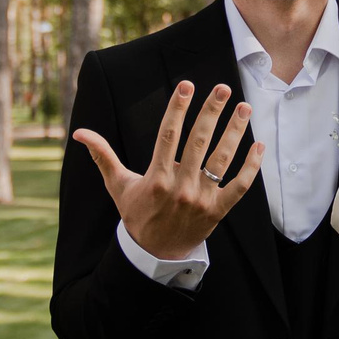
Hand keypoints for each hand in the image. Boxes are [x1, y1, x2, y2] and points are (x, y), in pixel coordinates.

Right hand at [72, 81, 262, 260]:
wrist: (155, 253)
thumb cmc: (137, 213)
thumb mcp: (118, 185)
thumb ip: (102, 155)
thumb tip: (80, 132)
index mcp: (156, 178)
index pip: (168, 135)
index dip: (177, 109)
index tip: (186, 85)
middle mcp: (180, 187)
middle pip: (198, 142)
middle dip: (211, 113)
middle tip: (224, 89)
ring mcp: (201, 199)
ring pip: (221, 160)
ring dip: (234, 132)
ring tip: (244, 108)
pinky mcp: (218, 210)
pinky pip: (239, 186)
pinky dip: (251, 167)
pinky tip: (258, 145)